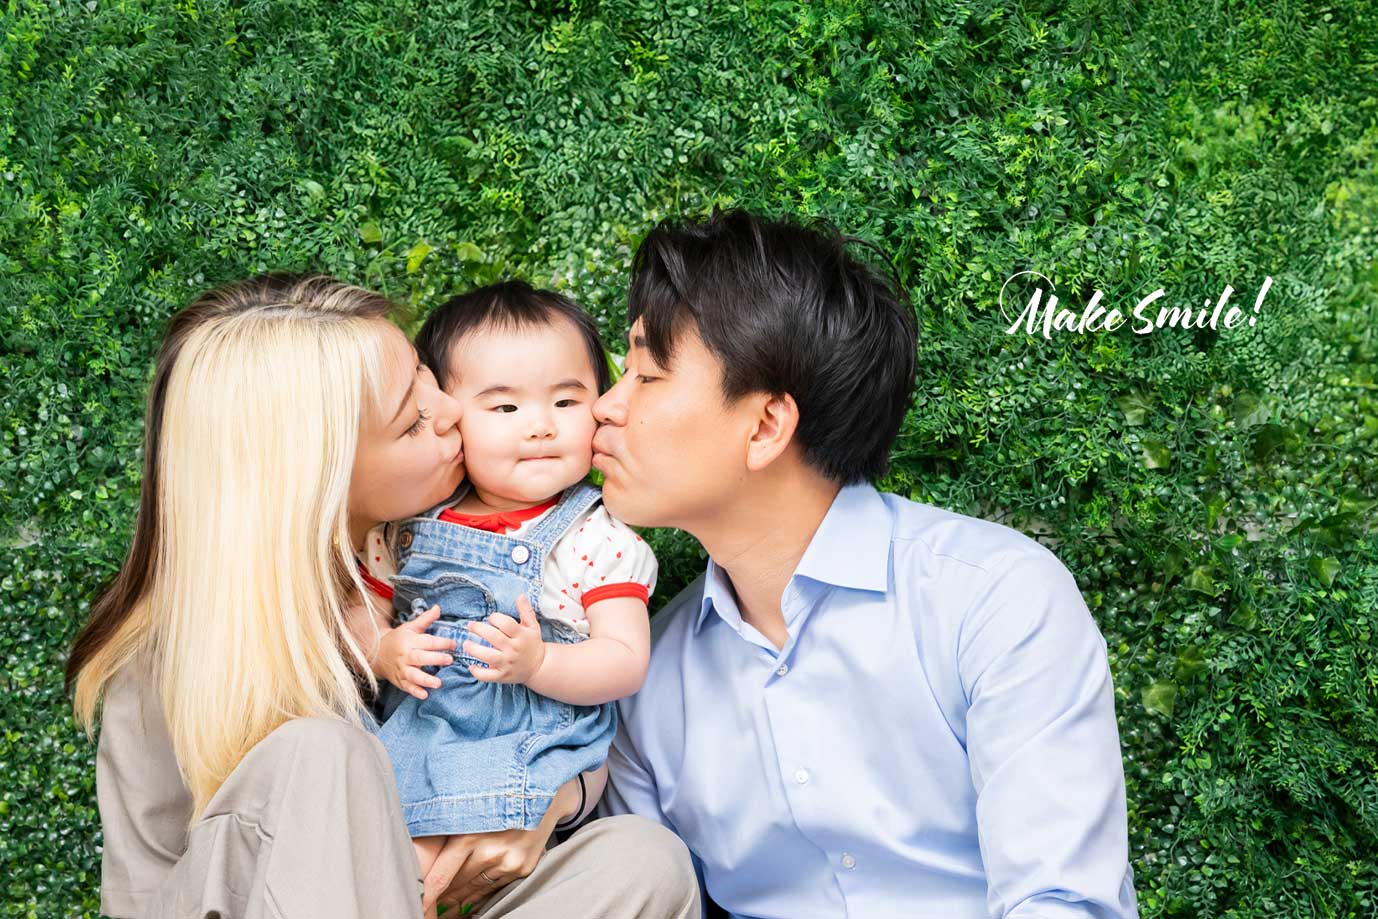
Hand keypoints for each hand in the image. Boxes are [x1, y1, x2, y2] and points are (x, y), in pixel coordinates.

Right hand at [376, 604, 456, 699]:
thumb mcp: (410, 627)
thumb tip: (438, 607)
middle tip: (450, 660)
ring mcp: (401, 669)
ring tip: (438, 683)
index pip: (427, 641)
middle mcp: (405, 656)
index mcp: (409, 641)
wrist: (377, 653)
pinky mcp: (399, 680)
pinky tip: (425, 695)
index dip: (441, 643)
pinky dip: (415, 691)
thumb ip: (426, 619)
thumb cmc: (399, 638)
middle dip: (435, 659)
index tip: (454, 644)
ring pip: (413, 675)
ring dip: (425, 680)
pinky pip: (407, 687)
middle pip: (420, 658)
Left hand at [427, 776, 581, 912]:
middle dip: (441, 898)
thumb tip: (420, 855)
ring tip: (445, 910)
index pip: (440, 877)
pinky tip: (469, 901)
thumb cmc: (496, 792)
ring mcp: (509, 862)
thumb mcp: (466, 806)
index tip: (418, 907)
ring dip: (458, 901)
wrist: (541, 789)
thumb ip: (445, 830)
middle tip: (426, 908)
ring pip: (475, 890)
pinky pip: (494, 889)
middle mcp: (490, 851)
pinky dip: (479, 896)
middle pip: (457, 886)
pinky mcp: (523, 868)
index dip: (426, 897)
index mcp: (469, 835)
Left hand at [463, 595, 545, 684]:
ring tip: (466, 644)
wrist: (539, 667)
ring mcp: (508, 663)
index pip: (506, 624)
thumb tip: (520, 595)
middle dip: (479, 629)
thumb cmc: (532, 643)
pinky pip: (488, 676)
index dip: (495, 618)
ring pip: (488, 656)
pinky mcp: (502, 675)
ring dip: (474, 650)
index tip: (490, 618)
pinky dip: (478, 672)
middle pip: (493, 637)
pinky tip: (472, 666)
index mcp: (521, 635)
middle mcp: (514, 649)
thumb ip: (526, 610)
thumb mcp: (533, 626)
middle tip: (470, 626)